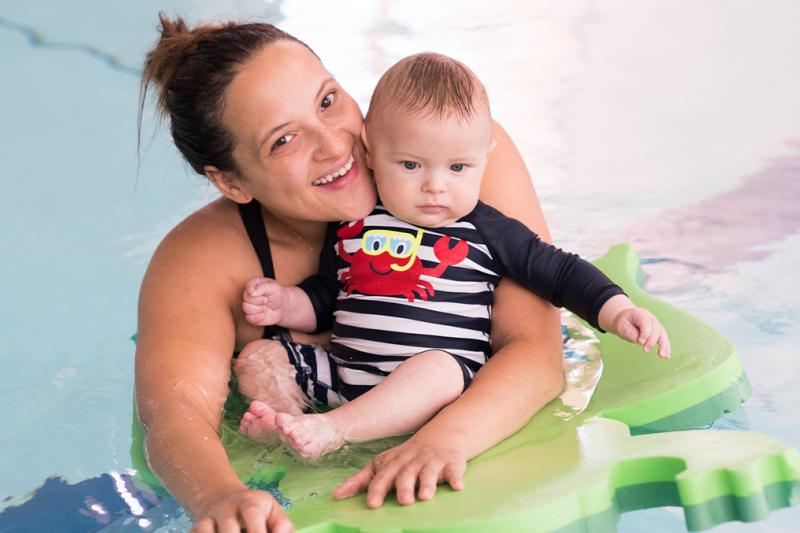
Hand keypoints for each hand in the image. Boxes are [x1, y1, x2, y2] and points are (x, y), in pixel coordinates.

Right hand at [190, 488, 292, 532]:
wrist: (224, 499)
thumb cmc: (256, 511)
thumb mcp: (272, 511)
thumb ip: (282, 525)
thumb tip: (282, 532)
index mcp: (250, 502)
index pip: (252, 514)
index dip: (257, 531)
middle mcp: (227, 508)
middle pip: (228, 527)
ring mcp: (209, 517)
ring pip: (206, 530)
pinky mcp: (196, 526)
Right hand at [243, 277, 287, 325]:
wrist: (282, 307)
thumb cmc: (277, 294)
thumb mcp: (273, 287)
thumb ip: (262, 287)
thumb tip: (252, 292)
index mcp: (253, 284)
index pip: (248, 286)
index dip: (252, 290)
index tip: (260, 293)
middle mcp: (249, 295)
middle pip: (246, 298)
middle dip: (258, 301)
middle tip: (267, 300)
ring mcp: (249, 305)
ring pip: (246, 308)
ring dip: (258, 309)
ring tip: (266, 307)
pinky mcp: (250, 315)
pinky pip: (248, 318)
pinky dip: (257, 318)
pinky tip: (263, 315)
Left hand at [332, 435, 465, 507]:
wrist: (441, 437)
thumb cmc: (407, 457)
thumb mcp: (383, 464)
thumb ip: (360, 481)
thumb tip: (336, 495)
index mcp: (393, 464)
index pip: (382, 477)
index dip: (377, 489)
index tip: (372, 504)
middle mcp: (412, 462)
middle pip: (406, 474)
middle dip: (404, 487)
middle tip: (403, 500)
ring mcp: (432, 462)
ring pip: (429, 473)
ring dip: (427, 483)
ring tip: (425, 496)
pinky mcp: (452, 463)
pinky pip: (455, 470)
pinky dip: (456, 478)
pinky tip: (457, 487)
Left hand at [611, 307, 670, 358]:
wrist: (627, 318)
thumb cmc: (624, 323)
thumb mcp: (622, 326)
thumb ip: (631, 333)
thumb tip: (641, 342)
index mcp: (640, 314)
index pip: (646, 322)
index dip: (645, 332)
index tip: (640, 342)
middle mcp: (651, 318)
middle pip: (655, 329)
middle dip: (652, 341)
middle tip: (645, 350)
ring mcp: (656, 324)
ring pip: (663, 334)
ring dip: (663, 346)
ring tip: (662, 356)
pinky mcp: (659, 332)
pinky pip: (664, 339)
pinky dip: (666, 348)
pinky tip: (666, 356)